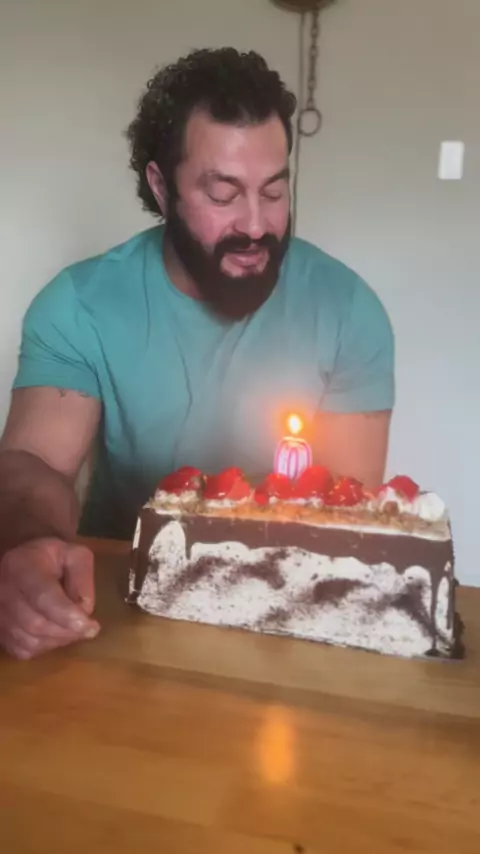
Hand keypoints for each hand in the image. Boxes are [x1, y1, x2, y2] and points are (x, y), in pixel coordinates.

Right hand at [0, 537, 99, 659]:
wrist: (19, 564)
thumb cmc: (49, 558)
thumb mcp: (72, 554)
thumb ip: (82, 577)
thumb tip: (84, 608)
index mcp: (22, 566)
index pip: (42, 597)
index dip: (67, 615)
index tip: (91, 626)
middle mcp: (3, 592)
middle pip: (36, 624)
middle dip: (68, 631)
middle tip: (88, 628)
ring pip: (30, 641)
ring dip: (59, 640)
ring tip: (74, 629)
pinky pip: (24, 650)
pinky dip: (45, 647)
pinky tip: (55, 634)